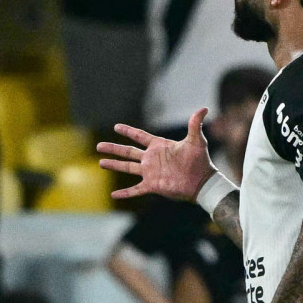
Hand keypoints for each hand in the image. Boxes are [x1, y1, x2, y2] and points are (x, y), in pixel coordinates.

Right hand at [98, 108, 217, 200]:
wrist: (201, 182)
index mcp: (159, 146)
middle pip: (128, 151)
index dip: (128, 131)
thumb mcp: (196, 141)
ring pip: (127, 167)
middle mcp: (151, 158)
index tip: (116, 126)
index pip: (140, 136)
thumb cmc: (200, 161)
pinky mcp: (152, 185)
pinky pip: (135, 189)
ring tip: (101, 162)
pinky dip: (124, 192)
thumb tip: (204, 108)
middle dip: (113, 148)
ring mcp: (150, 172)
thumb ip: (195, 125)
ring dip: (114, 165)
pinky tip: (113, 194)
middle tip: (99, 146)